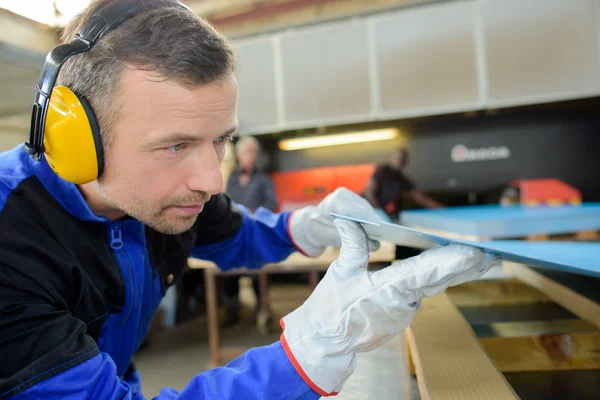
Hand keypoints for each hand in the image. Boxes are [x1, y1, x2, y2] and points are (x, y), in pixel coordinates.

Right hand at [280, 219, 499, 395]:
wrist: (325, 343)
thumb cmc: (332, 310)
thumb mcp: (340, 272)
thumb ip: (353, 245)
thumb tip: (352, 221)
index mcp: (391, 289)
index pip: (430, 271)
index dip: (456, 260)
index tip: (478, 251)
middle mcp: (405, 303)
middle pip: (442, 281)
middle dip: (469, 267)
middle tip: (494, 254)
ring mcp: (405, 313)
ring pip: (434, 288)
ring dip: (456, 274)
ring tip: (480, 260)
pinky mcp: (401, 318)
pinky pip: (422, 295)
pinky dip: (436, 283)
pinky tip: (447, 274)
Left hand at [288, 187, 383, 256]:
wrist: (311, 224)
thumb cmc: (319, 231)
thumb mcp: (332, 238)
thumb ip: (353, 240)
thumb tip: (376, 245)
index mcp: (335, 200)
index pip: (354, 210)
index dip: (367, 219)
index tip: (379, 228)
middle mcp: (343, 195)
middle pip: (363, 209)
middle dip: (373, 222)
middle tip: (387, 234)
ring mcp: (349, 197)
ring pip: (366, 209)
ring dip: (375, 221)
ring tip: (387, 234)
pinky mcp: (354, 202)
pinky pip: (366, 211)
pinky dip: (371, 220)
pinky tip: (380, 231)